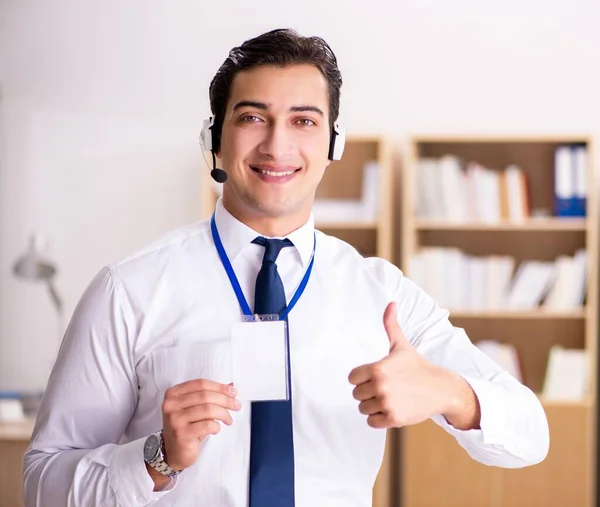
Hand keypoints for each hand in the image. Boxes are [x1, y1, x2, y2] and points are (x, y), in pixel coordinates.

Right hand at [160, 379, 240, 470]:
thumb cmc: (186, 428)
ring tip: (228, 420)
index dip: (220, 387)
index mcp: (173, 393)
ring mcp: (175, 419)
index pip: (201, 384)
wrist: (173, 453)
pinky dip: (216, 426)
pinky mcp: (181, 434)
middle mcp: (171, 404)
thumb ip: (209, 395)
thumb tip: (231, 386)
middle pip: (205, 396)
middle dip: (226, 400)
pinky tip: (216, 429)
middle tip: (237, 405)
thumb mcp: (194, 408)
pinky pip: (207, 425)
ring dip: (224, 414)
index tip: (233, 392)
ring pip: (208, 409)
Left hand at [348, 302, 476, 428]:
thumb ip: (391, 325)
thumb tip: (391, 303)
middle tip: (386, 388)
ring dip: (373, 406)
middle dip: (368, 392)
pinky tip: (391, 409)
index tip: (376, 376)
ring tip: (389, 398)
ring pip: (363, 408)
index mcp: (378, 368)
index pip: (352, 378)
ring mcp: (386, 403)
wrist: (440, 388)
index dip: (362, 378)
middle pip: (357, 394)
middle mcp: (380, 386)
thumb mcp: (401, 346)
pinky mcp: (393, 419)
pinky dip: (378, 418)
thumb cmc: (417, 366)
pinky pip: (371, 422)